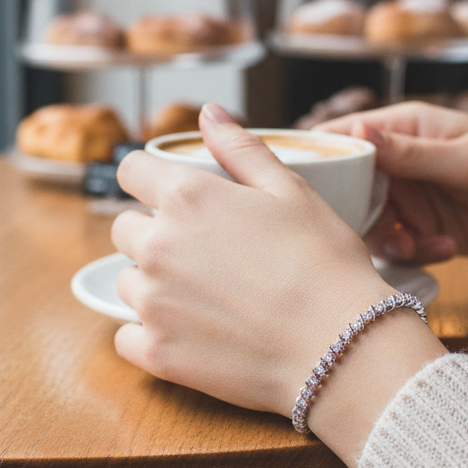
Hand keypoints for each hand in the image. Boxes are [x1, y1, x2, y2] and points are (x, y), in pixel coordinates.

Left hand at [111, 104, 445, 467]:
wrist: (342, 348)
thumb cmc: (324, 263)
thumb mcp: (291, 190)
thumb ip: (241, 149)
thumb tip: (209, 114)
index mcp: (187, 197)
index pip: (130, 169)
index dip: (149, 177)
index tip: (168, 191)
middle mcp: (158, 246)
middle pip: (124, 228)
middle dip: (154, 231)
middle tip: (203, 249)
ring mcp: (153, 303)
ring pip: (127, 281)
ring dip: (153, 282)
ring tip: (205, 293)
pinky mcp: (158, 353)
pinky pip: (128, 336)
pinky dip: (151, 332)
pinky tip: (193, 331)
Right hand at [319, 102, 467, 263]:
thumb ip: (411, 154)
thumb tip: (357, 128)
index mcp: (406, 129)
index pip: (346, 134)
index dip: (320, 155)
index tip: (305, 184)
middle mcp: (402, 163)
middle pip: (350, 186)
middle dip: (355, 211)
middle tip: (376, 227)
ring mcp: (413, 198)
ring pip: (372, 222)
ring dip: (388, 238)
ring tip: (416, 245)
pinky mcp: (427, 230)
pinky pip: (400, 245)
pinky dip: (414, 252)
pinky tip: (445, 250)